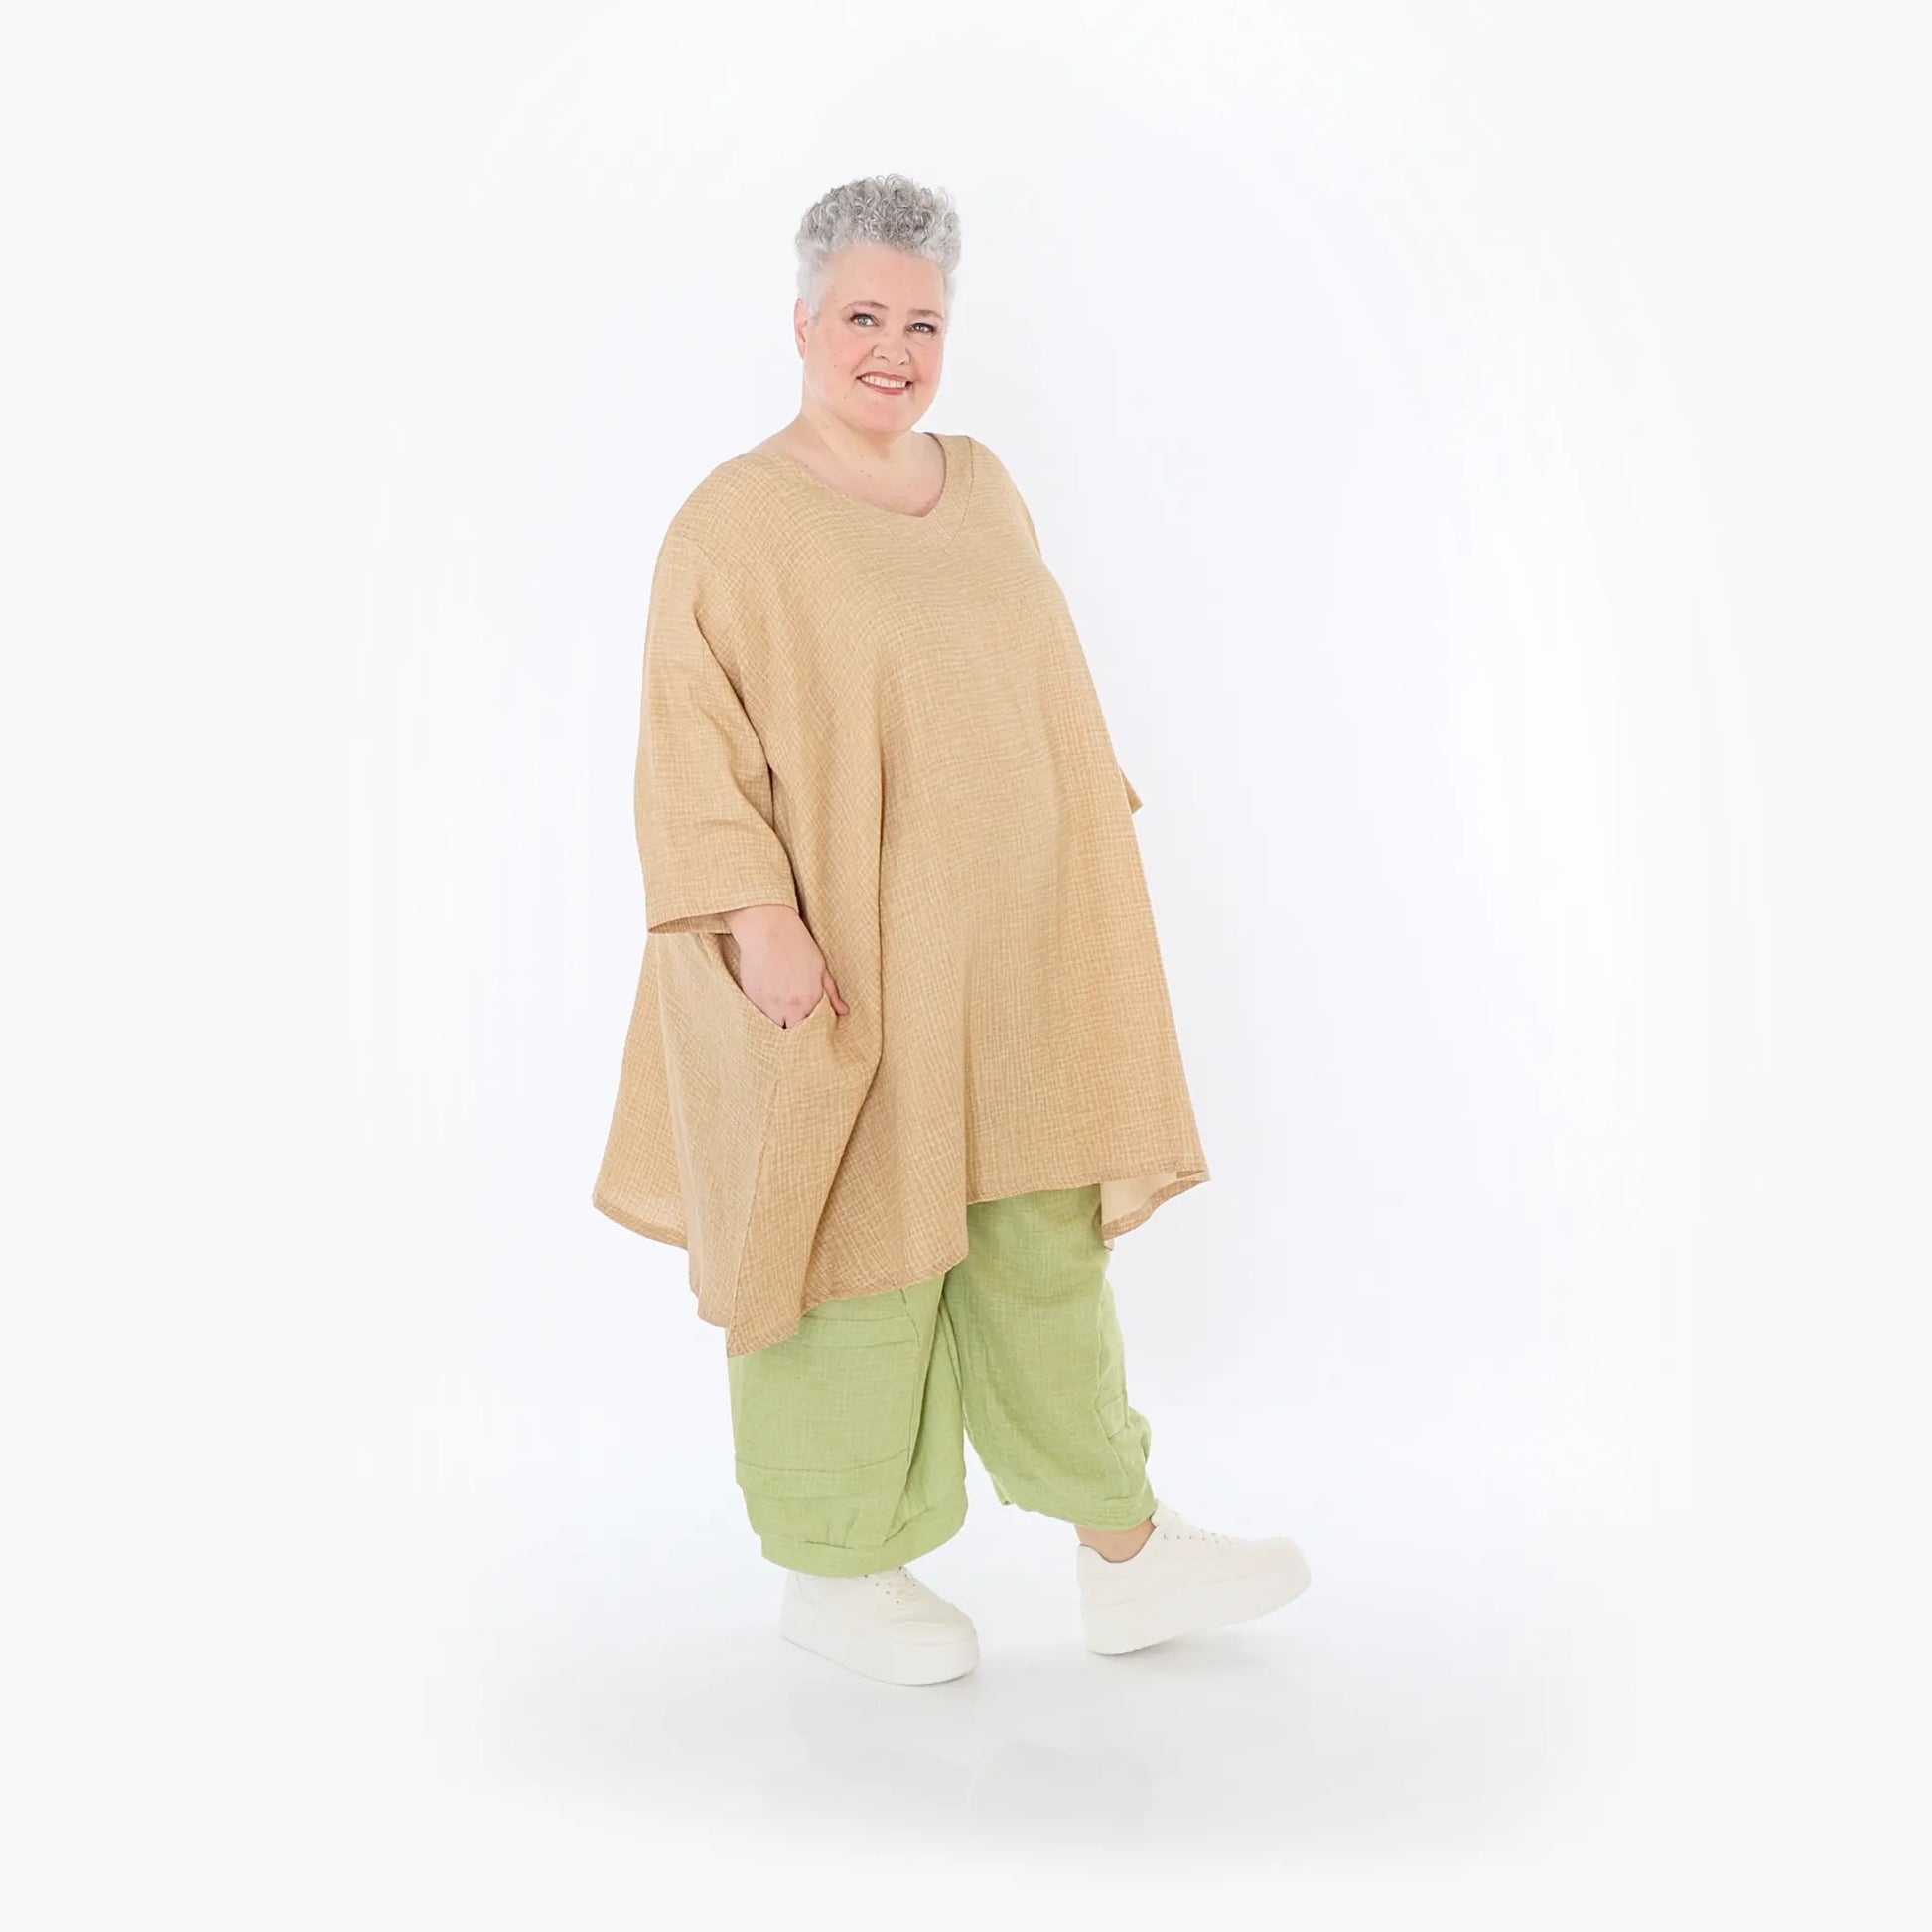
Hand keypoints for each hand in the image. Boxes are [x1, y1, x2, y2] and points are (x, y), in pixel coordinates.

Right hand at [723, 904, 848, 1028]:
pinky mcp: (752, 998)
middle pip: (791, 1032)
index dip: (809, 1031)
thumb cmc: (797, 945)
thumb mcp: (821, 968)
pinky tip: (767, 1001)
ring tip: (780, 1012)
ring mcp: (768, 1004)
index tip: (808, 1029)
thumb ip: (831, 994)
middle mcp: (789, 1007)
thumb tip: (843, 1012)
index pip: (811, 1030)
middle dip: (792, 1030)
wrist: (768, 930)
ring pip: (774, 1026)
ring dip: (777, 1023)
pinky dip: (763, 1014)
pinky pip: (758, 1016)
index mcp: (809, 1001)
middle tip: (793, 1024)